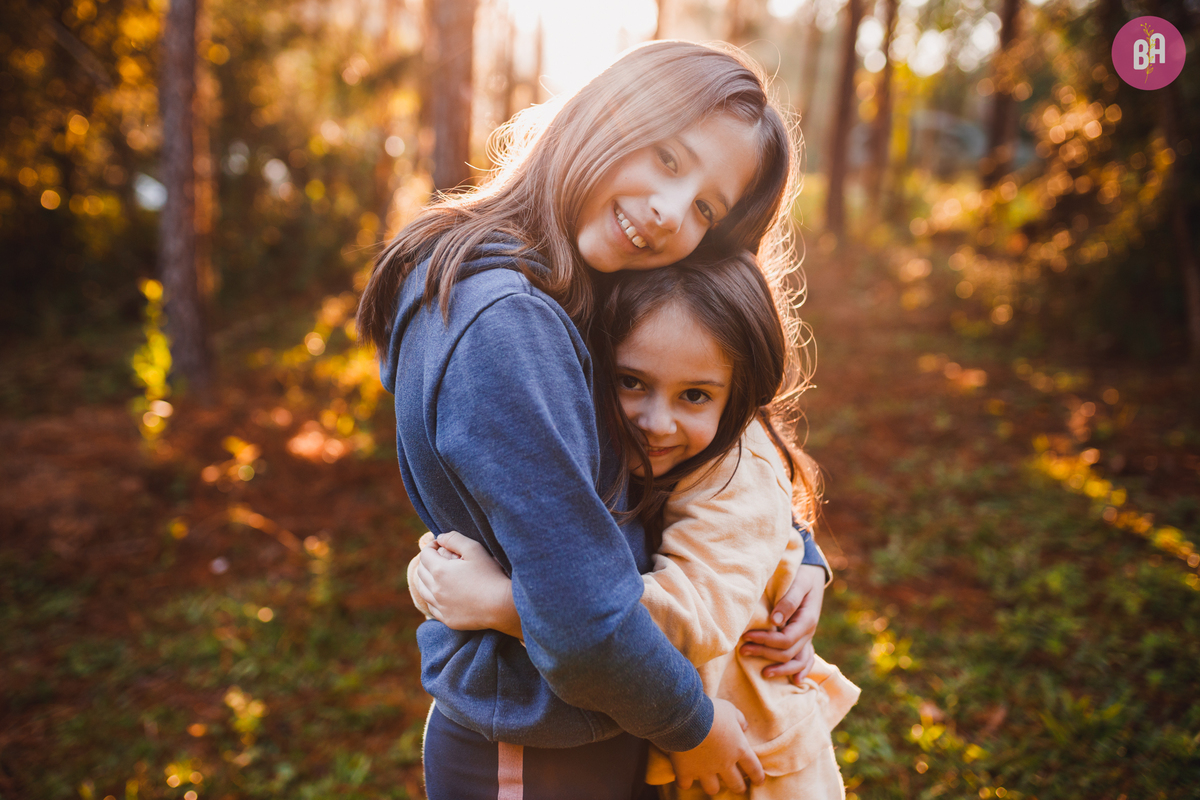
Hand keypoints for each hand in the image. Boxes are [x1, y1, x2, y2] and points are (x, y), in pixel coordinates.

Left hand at [414, 531, 521, 637]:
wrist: (501, 606)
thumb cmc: (490, 575)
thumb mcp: (475, 550)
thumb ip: (455, 539)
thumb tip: (440, 538)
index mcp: (440, 571)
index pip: (425, 555)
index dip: (431, 546)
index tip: (440, 544)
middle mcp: (435, 590)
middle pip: (421, 572)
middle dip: (427, 561)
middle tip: (438, 557)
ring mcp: (440, 606)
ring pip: (422, 590)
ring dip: (426, 579)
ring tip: (436, 575)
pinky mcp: (447, 619)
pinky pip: (431, 607)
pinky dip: (432, 597)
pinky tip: (441, 594)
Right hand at [667, 699, 764, 795]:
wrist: (687, 716)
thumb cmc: (712, 711)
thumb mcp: (730, 710)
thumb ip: (739, 719)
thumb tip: (744, 727)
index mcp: (738, 749)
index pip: (753, 768)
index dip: (757, 776)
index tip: (758, 781)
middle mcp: (724, 764)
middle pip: (736, 784)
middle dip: (739, 787)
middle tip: (739, 788)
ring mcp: (705, 770)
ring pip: (712, 789)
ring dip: (713, 786)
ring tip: (711, 783)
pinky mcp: (686, 771)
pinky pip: (686, 784)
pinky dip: (685, 782)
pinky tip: (684, 779)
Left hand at [740, 564, 824, 682]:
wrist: (813, 573)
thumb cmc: (803, 575)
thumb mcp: (798, 583)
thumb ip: (788, 601)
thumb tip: (775, 621)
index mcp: (807, 620)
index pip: (785, 640)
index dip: (765, 641)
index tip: (746, 636)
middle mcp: (809, 632)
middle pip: (787, 652)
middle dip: (764, 653)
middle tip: (743, 650)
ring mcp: (807, 637)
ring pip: (797, 661)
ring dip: (780, 668)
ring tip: (762, 673)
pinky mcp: (804, 638)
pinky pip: (806, 659)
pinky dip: (801, 670)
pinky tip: (795, 681)